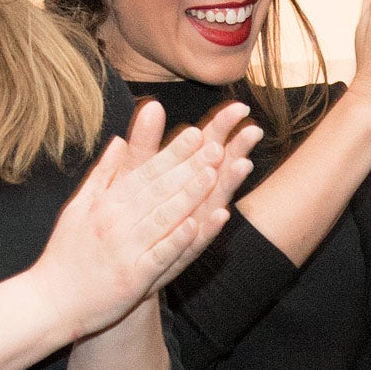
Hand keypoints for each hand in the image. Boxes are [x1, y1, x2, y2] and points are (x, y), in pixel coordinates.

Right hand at [31, 101, 258, 336]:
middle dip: (189, 167)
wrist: (51, 302)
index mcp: (105, 204)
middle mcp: (115, 222)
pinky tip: (196, 224)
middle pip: (159, 190)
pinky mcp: (133, 278)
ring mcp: (125, 250)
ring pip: (163, 217)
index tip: (196, 133)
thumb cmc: (66, 254)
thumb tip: (119, 140)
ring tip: (213, 176)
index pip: (145, 173)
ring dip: (189, 196)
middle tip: (216, 146)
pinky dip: (178, 240)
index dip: (172, 153)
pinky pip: (160, 255)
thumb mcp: (78, 207)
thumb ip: (103, 174)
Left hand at [148, 102, 260, 292]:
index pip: (207, 142)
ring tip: (244, 164)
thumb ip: (144, 141)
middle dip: (237, 148)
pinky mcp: (185, 251)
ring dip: (230, 182)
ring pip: (217, 199)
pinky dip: (211, 226)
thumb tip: (152, 105)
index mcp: (184, 174)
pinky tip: (223, 213)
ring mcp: (195, 223)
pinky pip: (201, 237)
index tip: (239, 106)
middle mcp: (196, 197)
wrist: (117, 264)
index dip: (222, 125)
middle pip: (220, 166)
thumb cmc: (129, 214)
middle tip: (253, 129)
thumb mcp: (133, 172)